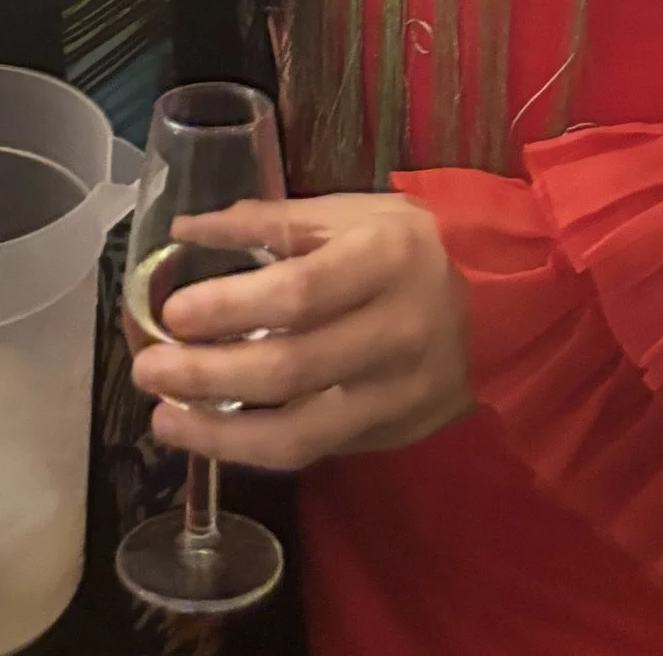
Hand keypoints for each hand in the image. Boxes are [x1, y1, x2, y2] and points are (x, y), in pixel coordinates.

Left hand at [130, 193, 472, 470]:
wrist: (516, 303)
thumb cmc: (422, 242)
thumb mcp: (357, 212)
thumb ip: (275, 220)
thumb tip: (188, 228)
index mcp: (386, 261)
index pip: (298, 293)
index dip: (229, 306)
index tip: (171, 313)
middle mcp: (394, 335)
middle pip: (289, 370)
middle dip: (206, 376)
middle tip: (146, 370)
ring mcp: (397, 396)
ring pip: (300, 436)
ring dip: (221, 434)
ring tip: (164, 421)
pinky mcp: (394, 435)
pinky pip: (318, 450)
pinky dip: (259, 447)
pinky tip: (217, 434)